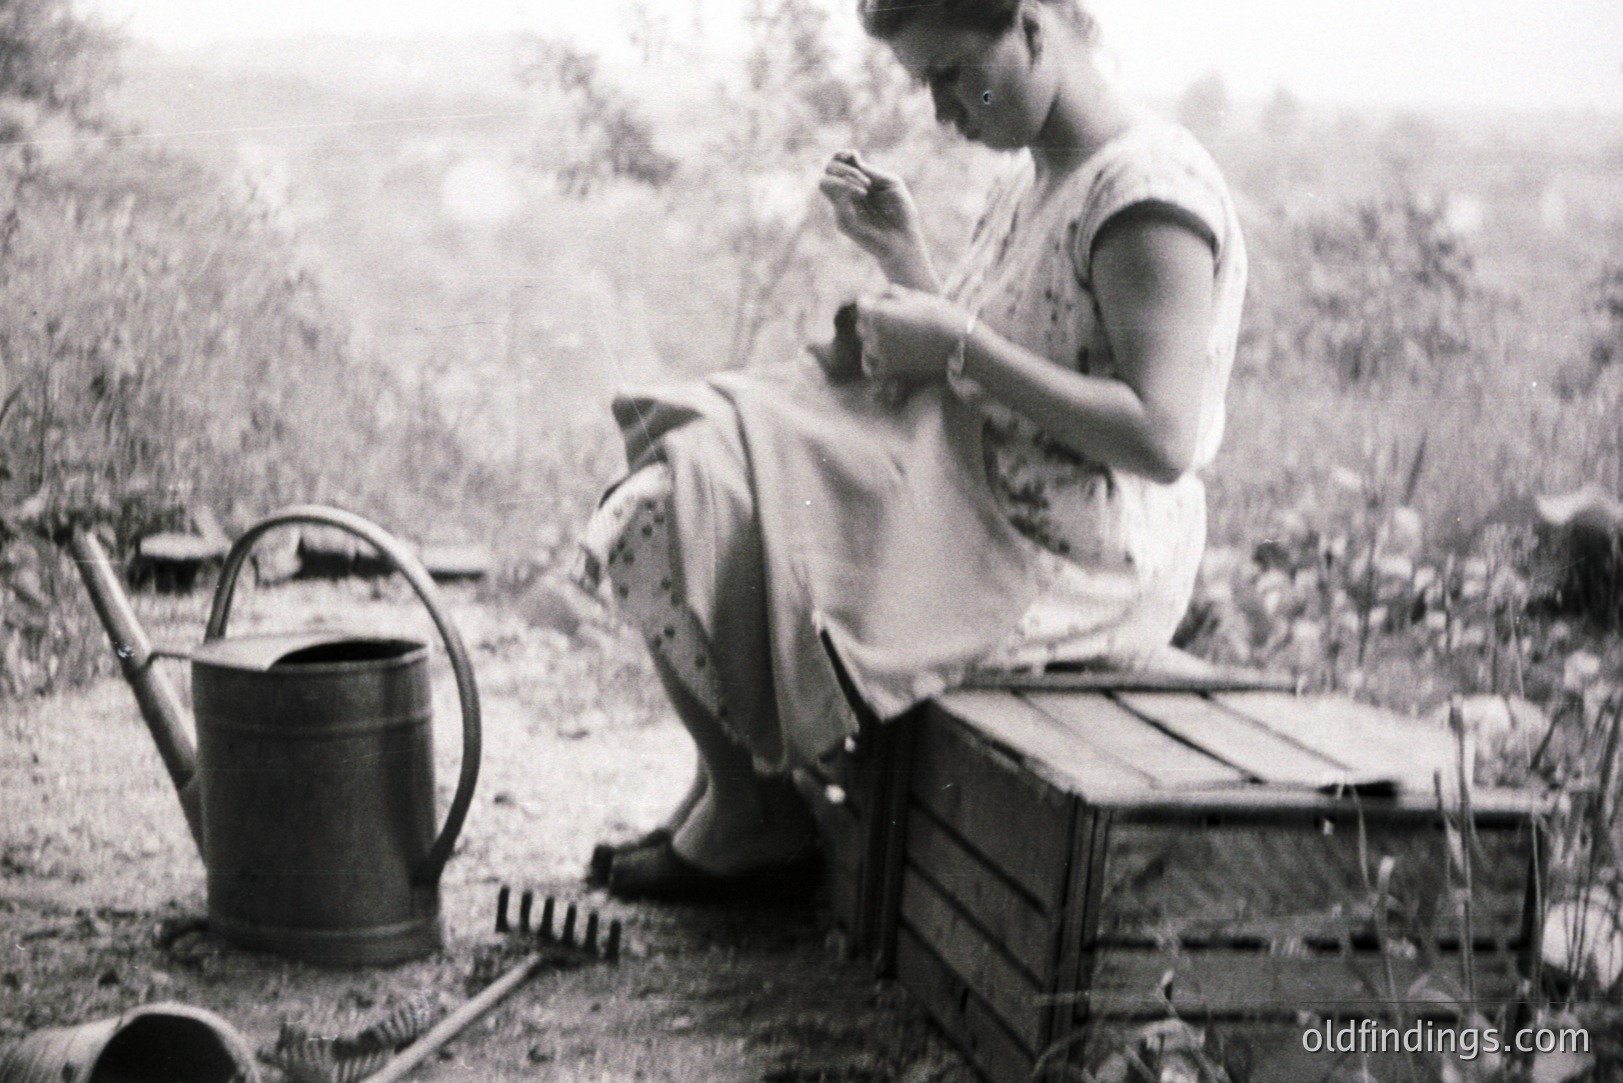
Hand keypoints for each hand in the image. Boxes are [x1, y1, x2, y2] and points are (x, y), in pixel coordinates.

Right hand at [819, 151, 927, 270]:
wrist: (904, 239)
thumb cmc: (900, 212)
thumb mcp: (890, 183)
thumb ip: (870, 171)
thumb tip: (852, 158)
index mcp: (857, 184)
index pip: (838, 164)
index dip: (840, 155)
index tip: (852, 154)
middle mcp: (846, 195)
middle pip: (827, 170)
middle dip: (843, 167)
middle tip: (865, 180)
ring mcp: (842, 209)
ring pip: (823, 183)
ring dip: (843, 177)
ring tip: (864, 187)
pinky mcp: (842, 222)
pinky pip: (836, 200)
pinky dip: (849, 190)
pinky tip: (864, 194)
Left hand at [853, 286, 966, 387]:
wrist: (960, 343)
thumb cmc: (939, 314)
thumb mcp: (913, 295)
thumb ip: (889, 294)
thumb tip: (874, 297)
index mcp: (879, 313)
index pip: (862, 303)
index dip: (873, 300)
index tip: (884, 302)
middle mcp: (875, 334)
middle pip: (862, 323)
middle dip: (873, 318)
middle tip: (893, 318)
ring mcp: (881, 354)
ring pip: (867, 343)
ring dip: (875, 338)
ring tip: (896, 334)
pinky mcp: (890, 370)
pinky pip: (870, 366)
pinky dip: (873, 361)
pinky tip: (883, 354)